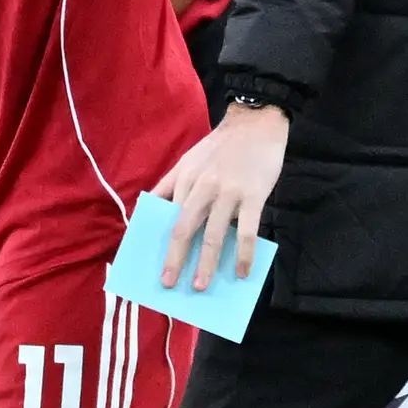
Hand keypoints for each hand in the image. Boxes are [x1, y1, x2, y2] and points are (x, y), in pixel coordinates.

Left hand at [156, 101, 287, 288]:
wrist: (256, 122)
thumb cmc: (221, 145)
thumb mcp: (187, 159)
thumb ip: (170, 185)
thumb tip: (150, 210)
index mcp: (183, 179)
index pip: (167, 218)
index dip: (159, 243)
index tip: (151, 265)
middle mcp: (202, 187)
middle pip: (184, 229)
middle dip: (175, 259)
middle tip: (169, 285)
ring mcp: (228, 192)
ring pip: (214, 234)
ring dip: (207, 264)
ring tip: (200, 285)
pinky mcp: (253, 196)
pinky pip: (247, 231)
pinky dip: (244, 255)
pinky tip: (243, 272)